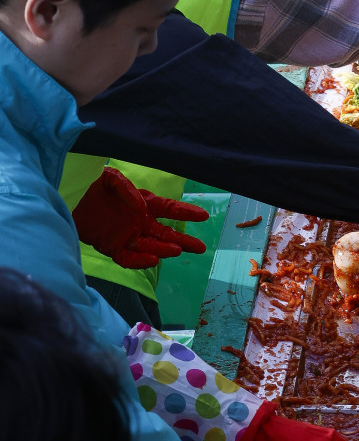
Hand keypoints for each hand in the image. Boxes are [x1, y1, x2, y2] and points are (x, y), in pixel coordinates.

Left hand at [73, 168, 207, 267]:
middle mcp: (141, 223)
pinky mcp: (114, 249)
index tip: (203, 216)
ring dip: (164, 249)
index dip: (185, 212)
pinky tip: (152, 261)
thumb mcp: (110, 179)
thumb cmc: (97, 192)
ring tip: (177, 251)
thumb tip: (141, 206)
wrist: (73, 208)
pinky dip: (141, 261)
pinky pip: (129, 259)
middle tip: (201, 248)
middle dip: (183, 241)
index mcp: (144, 205)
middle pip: (166, 234)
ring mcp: (129, 238)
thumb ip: (125, 187)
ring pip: (151, 246)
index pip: (169, 209)